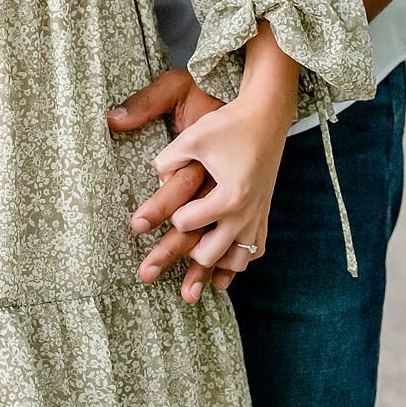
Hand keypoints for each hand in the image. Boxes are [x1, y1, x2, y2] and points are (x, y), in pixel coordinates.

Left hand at [107, 70, 240, 302]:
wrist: (268, 115)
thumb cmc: (228, 123)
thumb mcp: (195, 133)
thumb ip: (168, 155)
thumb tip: (142, 161)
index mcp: (227, 194)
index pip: (187, 220)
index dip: (162, 218)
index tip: (137, 225)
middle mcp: (243, 212)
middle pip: (207, 251)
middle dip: (175, 259)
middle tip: (145, 275)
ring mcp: (255, 215)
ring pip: (232, 258)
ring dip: (208, 273)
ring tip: (187, 291)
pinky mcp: (262, 211)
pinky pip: (253, 250)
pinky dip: (236, 264)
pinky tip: (222, 276)